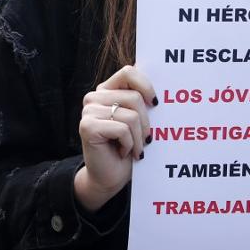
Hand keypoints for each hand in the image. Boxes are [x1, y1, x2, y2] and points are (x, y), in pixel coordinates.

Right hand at [73, 65, 155, 212]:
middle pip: (134, 97)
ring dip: (139, 138)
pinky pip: (122, 129)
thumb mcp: (138, 121)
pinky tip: (123, 152)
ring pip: (130, 115)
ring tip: (134, 149)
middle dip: (146, 123)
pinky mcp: (87, 126)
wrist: (110, 177)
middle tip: (145, 140)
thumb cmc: (128, 148)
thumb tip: (162, 87)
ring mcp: (88, 111)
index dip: (146, 85)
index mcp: (107, 90)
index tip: (156, 104)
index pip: (129, 72)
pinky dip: (129, 144)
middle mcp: (94, 97)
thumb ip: (143, 101)